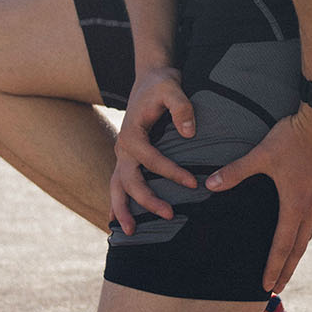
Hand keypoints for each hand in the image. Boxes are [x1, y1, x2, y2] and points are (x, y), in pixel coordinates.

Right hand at [110, 66, 196, 233]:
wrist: (149, 79)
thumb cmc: (161, 84)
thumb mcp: (172, 87)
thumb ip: (181, 107)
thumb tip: (189, 132)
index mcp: (131, 134)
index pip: (150, 159)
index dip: (171, 172)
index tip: (193, 183)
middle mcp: (122, 148)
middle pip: (129, 180)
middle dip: (147, 200)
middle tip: (169, 214)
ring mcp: (122, 155)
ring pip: (117, 187)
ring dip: (122, 210)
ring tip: (131, 232)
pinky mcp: (127, 159)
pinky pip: (120, 185)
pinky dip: (119, 203)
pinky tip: (121, 222)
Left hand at [206, 107, 311, 293]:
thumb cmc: (294, 136)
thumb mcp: (262, 154)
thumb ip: (236, 172)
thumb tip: (210, 185)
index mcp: (295, 204)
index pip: (283, 246)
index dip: (274, 268)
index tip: (267, 288)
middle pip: (299, 246)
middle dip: (287, 269)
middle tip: (279, 288)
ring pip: (310, 231)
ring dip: (299, 249)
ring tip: (291, 262)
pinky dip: (308, 228)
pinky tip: (305, 224)